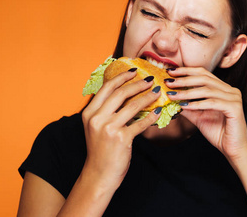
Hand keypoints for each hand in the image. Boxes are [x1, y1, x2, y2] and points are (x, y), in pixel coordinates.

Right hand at [81, 70, 160, 188]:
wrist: (99, 174)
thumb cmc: (100, 150)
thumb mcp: (96, 126)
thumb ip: (105, 110)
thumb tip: (124, 91)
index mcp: (89, 113)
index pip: (107, 88)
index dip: (121, 77)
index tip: (133, 71)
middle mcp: (96, 118)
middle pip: (120, 93)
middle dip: (137, 84)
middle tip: (149, 80)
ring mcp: (108, 128)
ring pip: (132, 106)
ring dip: (147, 97)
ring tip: (157, 92)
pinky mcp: (121, 139)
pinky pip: (140, 123)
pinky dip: (151, 116)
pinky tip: (158, 111)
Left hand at [166, 67, 246, 161]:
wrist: (233, 149)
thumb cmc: (217, 132)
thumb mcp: (198, 116)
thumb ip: (187, 105)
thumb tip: (171, 96)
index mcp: (223, 88)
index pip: (203, 73)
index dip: (186, 71)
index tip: (170, 72)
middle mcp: (230, 90)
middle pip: (204, 78)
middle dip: (184, 79)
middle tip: (168, 82)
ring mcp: (234, 97)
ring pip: (207, 90)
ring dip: (187, 92)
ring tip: (172, 95)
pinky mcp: (235, 107)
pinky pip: (212, 103)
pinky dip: (197, 104)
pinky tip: (185, 106)